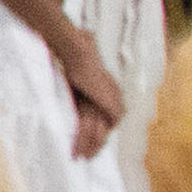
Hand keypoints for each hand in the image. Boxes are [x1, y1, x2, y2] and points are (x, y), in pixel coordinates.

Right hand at [52, 26, 121, 161]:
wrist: (78, 51)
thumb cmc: (78, 47)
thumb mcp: (83, 50)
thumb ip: (84, 50)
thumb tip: (82, 34)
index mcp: (110, 87)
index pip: (108, 115)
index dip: (100, 129)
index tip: (90, 139)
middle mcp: (114, 97)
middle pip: (107, 127)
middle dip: (97, 143)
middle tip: (87, 156)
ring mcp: (110, 102)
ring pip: (103, 132)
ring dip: (92, 146)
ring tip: (82, 157)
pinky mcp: (103, 106)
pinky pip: (98, 130)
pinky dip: (90, 142)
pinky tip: (82, 150)